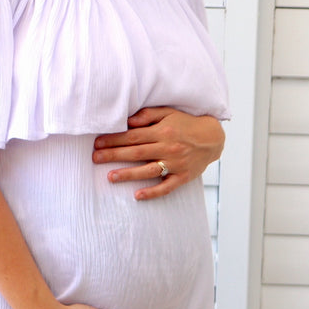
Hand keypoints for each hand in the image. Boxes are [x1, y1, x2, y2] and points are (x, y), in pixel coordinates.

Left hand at [92, 106, 224, 201]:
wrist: (213, 138)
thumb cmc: (186, 124)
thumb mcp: (168, 113)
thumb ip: (148, 115)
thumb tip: (128, 121)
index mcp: (163, 131)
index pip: (133, 136)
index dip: (114, 139)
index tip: (98, 143)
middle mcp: (168, 148)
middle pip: (136, 152)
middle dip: (113, 155)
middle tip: (95, 158)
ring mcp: (176, 164)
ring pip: (148, 170)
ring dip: (128, 174)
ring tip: (110, 177)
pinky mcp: (183, 177)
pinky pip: (167, 187)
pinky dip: (153, 192)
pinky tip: (137, 195)